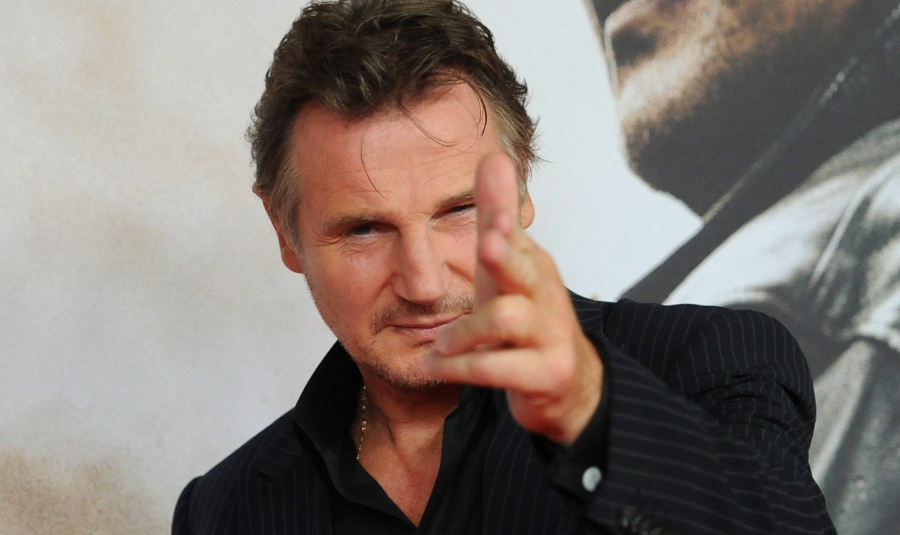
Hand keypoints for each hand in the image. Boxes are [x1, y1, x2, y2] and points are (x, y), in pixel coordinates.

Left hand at [426, 154, 603, 444]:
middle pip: (524, 268)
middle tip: (486, 244)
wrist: (570, 384)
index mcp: (532, 264)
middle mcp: (544, 293)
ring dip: (464, 330)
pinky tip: (435, 365)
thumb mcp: (506, 267)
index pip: (512, 231)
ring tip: (440, 342)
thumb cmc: (527, 320)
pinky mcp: (547, 373)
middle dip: (505, 254)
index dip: (501, 212)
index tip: (491, 177)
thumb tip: (492, 156)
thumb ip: (497, 216)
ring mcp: (550, 333)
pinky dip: (461, 367)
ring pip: (507, 319)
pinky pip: (497, 368)